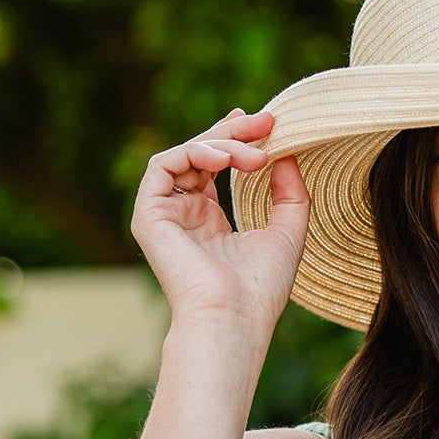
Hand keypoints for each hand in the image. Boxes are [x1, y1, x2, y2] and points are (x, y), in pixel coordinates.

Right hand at [130, 107, 309, 335]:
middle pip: (200, 156)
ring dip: (222, 145)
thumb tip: (287, 154)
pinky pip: (163, 165)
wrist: (233, 318)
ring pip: (183, 155)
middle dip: (233, 133)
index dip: (237, 140)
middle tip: (265, 121)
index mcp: (209, 222)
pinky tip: (227, 158)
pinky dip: (195, 152)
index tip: (268, 124)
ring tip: (255, 154)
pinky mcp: (148, 215)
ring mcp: (164, 215)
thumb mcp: (288, 233)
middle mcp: (183, 216)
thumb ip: (290, 194)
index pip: (214, 167)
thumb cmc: (260, 289)